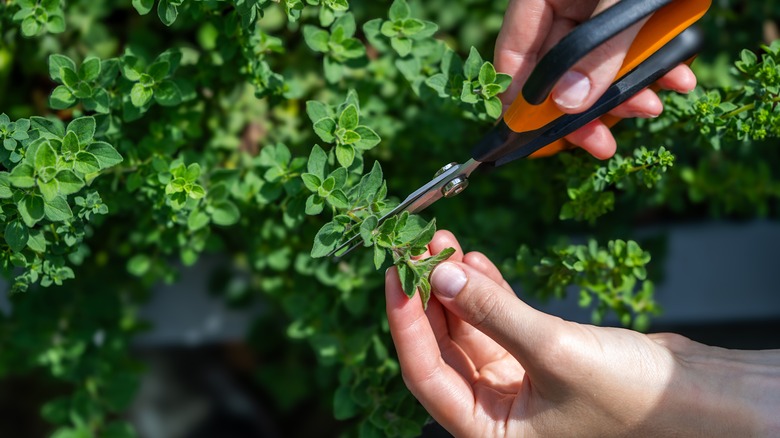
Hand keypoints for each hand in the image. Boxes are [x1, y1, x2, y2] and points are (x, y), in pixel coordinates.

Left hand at [385, 230, 779, 436]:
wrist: (695, 395)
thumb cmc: (634, 397)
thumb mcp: (554, 350)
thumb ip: (493, 312)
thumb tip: (441, 276)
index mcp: (488, 433)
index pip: (425, 374)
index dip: (405, 323)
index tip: (394, 276)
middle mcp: (494, 412)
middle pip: (442, 347)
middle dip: (429, 295)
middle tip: (419, 248)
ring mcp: (512, 383)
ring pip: (466, 328)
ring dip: (455, 286)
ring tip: (443, 242)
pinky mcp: (532, 357)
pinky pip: (495, 320)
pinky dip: (484, 291)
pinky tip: (473, 261)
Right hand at [495, 0, 697, 158]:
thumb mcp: (627, 0)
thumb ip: (600, 51)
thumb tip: (569, 105)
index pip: (516, 56)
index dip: (520, 104)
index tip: (534, 141)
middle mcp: (564, 4)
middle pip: (558, 70)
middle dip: (584, 111)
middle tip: (599, 145)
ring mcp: (596, 9)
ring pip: (597, 66)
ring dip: (625, 94)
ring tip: (651, 107)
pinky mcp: (629, 13)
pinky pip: (630, 50)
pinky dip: (653, 68)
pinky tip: (676, 80)